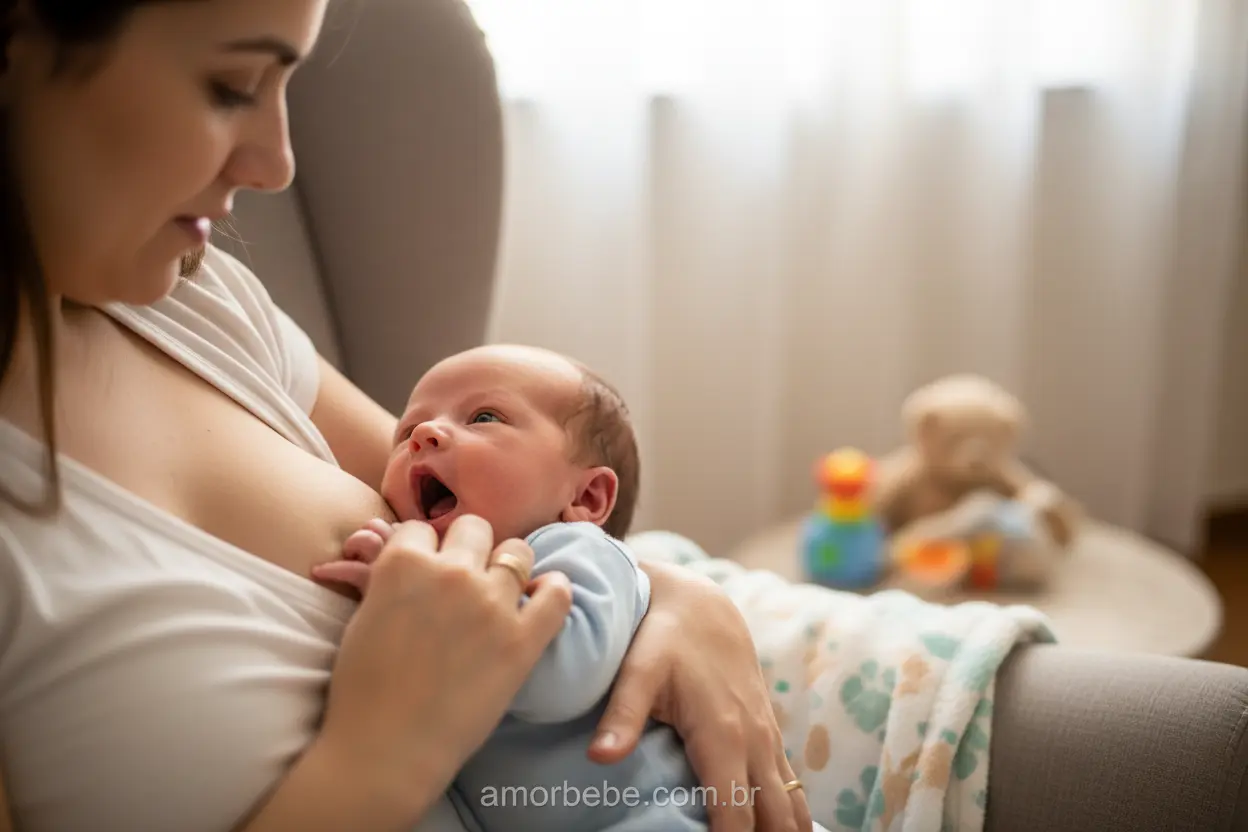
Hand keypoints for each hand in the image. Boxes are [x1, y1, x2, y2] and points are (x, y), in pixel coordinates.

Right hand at [312, 515, 573, 818]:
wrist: (385, 752)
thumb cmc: (362, 692)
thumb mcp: (363, 616)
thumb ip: (392, 579)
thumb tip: (413, 559)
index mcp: (403, 562)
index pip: (422, 528)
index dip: (425, 549)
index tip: (427, 569)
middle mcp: (450, 572)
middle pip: (474, 528)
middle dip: (469, 549)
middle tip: (464, 582)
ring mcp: (490, 604)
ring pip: (517, 552)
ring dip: (509, 568)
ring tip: (501, 594)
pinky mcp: (521, 640)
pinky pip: (556, 595)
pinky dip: (553, 591)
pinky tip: (543, 598)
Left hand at [589, 561, 811, 831]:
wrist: (700, 602)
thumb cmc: (664, 635)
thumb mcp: (638, 669)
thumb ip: (622, 714)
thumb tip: (600, 758)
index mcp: (724, 735)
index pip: (735, 814)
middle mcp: (755, 742)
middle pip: (774, 817)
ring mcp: (767, 738)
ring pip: (790, 804)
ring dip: (783, 831)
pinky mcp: (768, 733)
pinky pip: (788, 785)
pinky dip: (787, 813)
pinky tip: (777, 830)